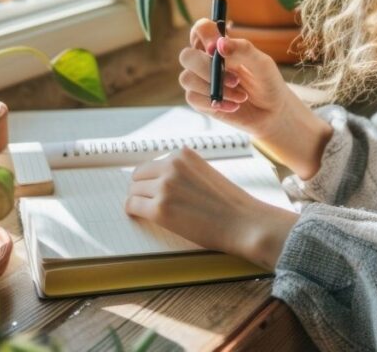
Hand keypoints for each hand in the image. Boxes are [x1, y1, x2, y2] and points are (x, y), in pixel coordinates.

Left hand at [124, 146, 297, 268]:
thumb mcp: (204, 172)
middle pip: (138, 176)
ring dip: (140, 201)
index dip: (151, 180)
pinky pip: (132, 206)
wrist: (244, 222)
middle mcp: (171, 165)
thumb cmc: (229, 203)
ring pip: (133, 191)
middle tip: (151, 202)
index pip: (151, 164)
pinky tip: (143, 217)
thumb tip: (157, 178)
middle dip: (143, 190)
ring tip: (153, 212)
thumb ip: (182, 171)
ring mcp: (164, 187)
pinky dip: (135, 212)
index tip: (153, 189)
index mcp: (182, 154)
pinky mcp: (160, 209)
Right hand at [178, 19, 333, 179]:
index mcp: (219, 45)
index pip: (201, 29)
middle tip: (235, 79)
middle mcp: (205, 60)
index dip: (204, 35)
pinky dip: (217, 103)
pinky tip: (234, 106)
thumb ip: (243, 49)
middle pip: (186, 56)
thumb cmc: (267, 82)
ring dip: (216, 89)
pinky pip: (193, 98)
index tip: (215, 50)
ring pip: (187, 79)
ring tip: (241, 96)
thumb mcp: (261, 64)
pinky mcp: (199, 100)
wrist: (271, 112)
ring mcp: (199, 80)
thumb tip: (220, 44)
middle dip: (207, 68)